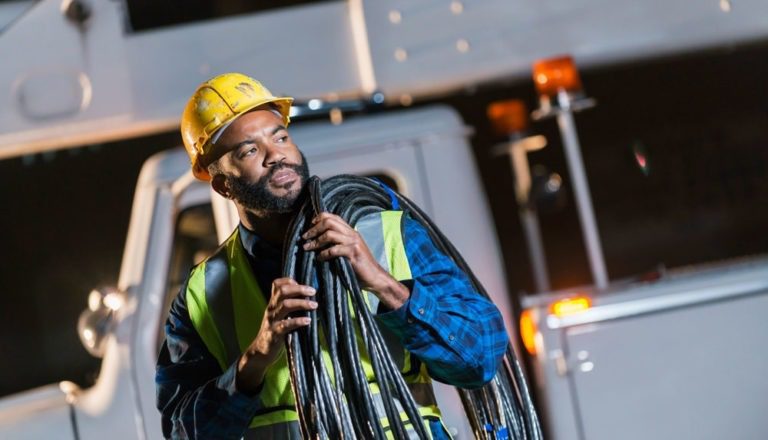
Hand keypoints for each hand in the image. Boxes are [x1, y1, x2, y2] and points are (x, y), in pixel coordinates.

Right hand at [236, 278, 315, 392]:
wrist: (260, 352)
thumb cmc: (275, 332)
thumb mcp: (279, 316)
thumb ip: (290, 307)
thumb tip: (311, 299)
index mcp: (273, 303)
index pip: (277, 284)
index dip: (289, 280)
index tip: (303, 284)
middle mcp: (271, 309)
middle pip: (283, 291)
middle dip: (299, 289)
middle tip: (313, 291)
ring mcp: (271, 321)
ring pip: (285, 305)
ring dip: (302, 303)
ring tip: (314, 305)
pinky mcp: (274, 334)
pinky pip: (286, 325)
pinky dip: (298, 321)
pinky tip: (308, 320)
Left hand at [302, 213, 408, 308]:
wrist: (374, 277)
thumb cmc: (359, 266)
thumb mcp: (348, 250)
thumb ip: (337, 243)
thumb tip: (317, 241)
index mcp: (350, 231)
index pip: (333, 217)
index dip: (318, 219)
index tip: (309, 226)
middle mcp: (352, 233)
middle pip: (329, 222)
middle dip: (314, 229)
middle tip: (305, 238)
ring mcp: (354, 242)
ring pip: (330, 234)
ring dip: (316, 241)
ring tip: (308, 247)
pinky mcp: (354, 253)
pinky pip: (334, 249)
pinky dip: (324, 254)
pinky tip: (319, 258)